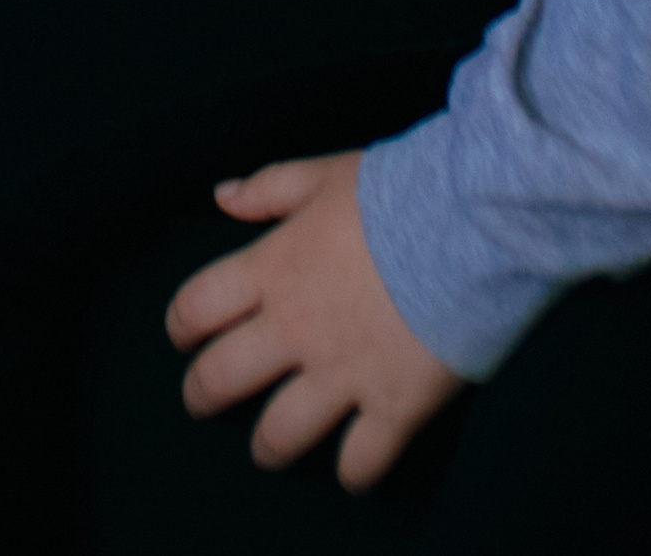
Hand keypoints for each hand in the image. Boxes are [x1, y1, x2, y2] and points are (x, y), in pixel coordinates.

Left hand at [166, 154, 459, 488]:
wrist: (470, 225)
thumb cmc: (396, 193)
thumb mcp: (324, 176)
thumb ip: (269, 188)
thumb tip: (220, 196)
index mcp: (272, 268)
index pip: (196, 307)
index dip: (181, 326)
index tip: (183, 337)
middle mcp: (295, 328)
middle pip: (222, 378)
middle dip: (201, 396)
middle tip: (201, 402)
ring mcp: (342, 373)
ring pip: (280, 434)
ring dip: (266, 447)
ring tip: (266, 449)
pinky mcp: (393, 406)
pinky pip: (359, 462)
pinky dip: (351, 473)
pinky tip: (349, 470)